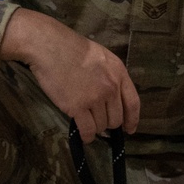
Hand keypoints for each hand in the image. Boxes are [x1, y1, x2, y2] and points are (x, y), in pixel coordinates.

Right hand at [0, 8, 139, 142]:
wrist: (51, 47)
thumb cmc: (72, 48)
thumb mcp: (102, 57)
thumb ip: (110, 76)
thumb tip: (112, 97)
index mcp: (119, 73)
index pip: (133, 103)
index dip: (132, 119)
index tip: (130, 129)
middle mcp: (111, 87)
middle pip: (116, 118)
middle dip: (108, 123)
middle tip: (98, 121)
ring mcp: (95, 98)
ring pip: (102, 125)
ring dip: (96, 128)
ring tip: (87, 123)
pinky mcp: (77, 107)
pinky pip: (88, 129)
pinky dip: (87, 136)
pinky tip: (84, 135)